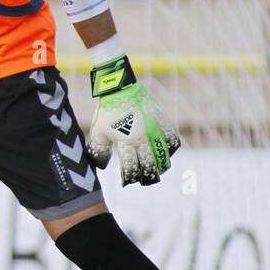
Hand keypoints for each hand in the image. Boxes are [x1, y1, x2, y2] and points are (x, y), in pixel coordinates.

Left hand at [85, 55, 180, 185]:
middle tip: (145, 180)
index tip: (127, 181)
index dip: (130, 177)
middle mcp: (141, 138)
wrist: (118, 88)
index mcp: (124, 142)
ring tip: (157, 169)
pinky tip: (166, 151)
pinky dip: (171, 148)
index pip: (131, 167)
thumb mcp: (97, 133)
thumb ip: (99, 152)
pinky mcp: (161, 120)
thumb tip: (103, 167)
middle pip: (150, 165)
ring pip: (164, 154)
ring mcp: (153, 129)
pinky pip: (172, 138)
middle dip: (148, 177)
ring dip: (161, 165)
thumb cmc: (106, 113)